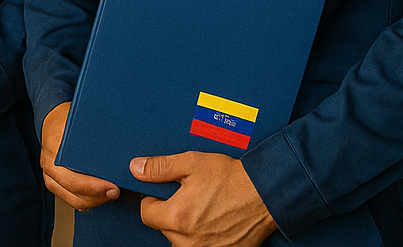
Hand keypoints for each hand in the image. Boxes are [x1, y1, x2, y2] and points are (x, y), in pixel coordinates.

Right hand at [39, 102, 119, 210]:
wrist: (51, 118)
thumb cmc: (66, 118)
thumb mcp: (78, 120)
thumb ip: (93, 136)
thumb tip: (119, 149)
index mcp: (53, 154)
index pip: (73, 180)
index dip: (94, 187)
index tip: (114, 187)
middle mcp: (49, 169)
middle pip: (75, 195)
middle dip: (99, 197)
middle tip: (117, 192)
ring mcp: (51, 178)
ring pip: (75, 201)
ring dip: (96, 201)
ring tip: (112, 195)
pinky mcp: (56, 183)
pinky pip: (73, 199)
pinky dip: (89, 201)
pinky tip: (102, 197)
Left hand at [132, 151, 276, 246]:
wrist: (266, 194)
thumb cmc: (231, 178)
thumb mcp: (191, 163)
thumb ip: (159, 167)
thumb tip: (135, 169)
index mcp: (177, 217)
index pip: (146, 214)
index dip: (153, 201)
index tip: (165, 194)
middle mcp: (188, 240)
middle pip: (164, 228)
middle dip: (171, 213)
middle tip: (190, 198)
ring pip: (180, 241)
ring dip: (186, 228)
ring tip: (204, 209)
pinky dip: (203, 237)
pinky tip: (213, 222)